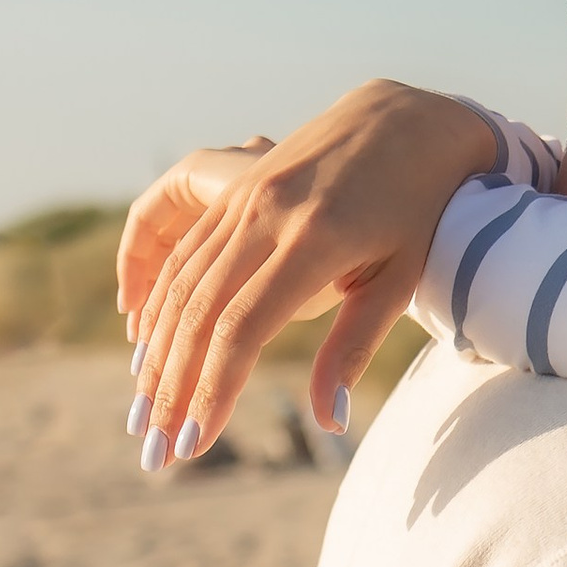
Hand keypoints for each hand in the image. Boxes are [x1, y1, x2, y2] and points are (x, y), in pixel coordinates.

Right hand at [123, 81, 500, 462]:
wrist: (410, 120)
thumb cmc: (422, 210)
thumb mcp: (402, 278)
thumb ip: (354, 347)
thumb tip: (326, 421)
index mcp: (313, 240)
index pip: (243, 328)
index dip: (214, 387)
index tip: (196, 443)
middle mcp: (265, 213)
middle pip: (199, 311)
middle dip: (172, 385)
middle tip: (155, 446)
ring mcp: (244, 195)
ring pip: (181, 281)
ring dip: (156, 351)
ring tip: (144, 409)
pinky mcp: (233, 186)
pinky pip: (181, 248)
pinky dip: (156, 298)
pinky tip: (145, 340)